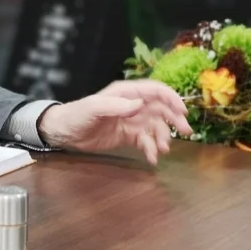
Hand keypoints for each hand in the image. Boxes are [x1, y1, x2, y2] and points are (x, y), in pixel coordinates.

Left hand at [37, 80, 191, 164]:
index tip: (183, 112)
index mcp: (126, 93)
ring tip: (162, 149)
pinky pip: (147, 141)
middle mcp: (133, 105)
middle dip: (174, 119)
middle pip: (161, 109)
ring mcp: (132, 121)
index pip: (155, 90)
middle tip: (185, 132)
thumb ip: (116, 105)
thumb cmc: (77, 114)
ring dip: (163, 137)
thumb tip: (139, 104)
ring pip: (157, 127)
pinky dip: (152, 149)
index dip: (172, 98)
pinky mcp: (129, 136)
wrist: (64, 133)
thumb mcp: (94, 108)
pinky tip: (152, 158)